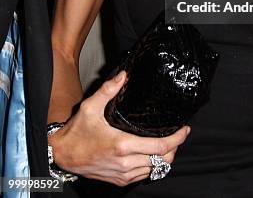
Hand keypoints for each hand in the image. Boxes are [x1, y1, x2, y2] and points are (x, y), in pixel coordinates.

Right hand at [49, 71, 189, 185]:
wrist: (62, 155)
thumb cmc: (77, 131)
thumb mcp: (91, 107)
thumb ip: (108, 90)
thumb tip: (124, 75)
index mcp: (122, 145)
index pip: (161, 146)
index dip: (177, 139)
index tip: (185, 129)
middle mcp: (125, 163)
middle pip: (163, 161)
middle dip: (175, 148)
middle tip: (178, 134)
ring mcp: (122, 175)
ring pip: (154, 170)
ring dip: (163, 158)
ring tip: (166, 143)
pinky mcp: (118, 181)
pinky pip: (143, 176)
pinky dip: (151, 166)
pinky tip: (150, 154)